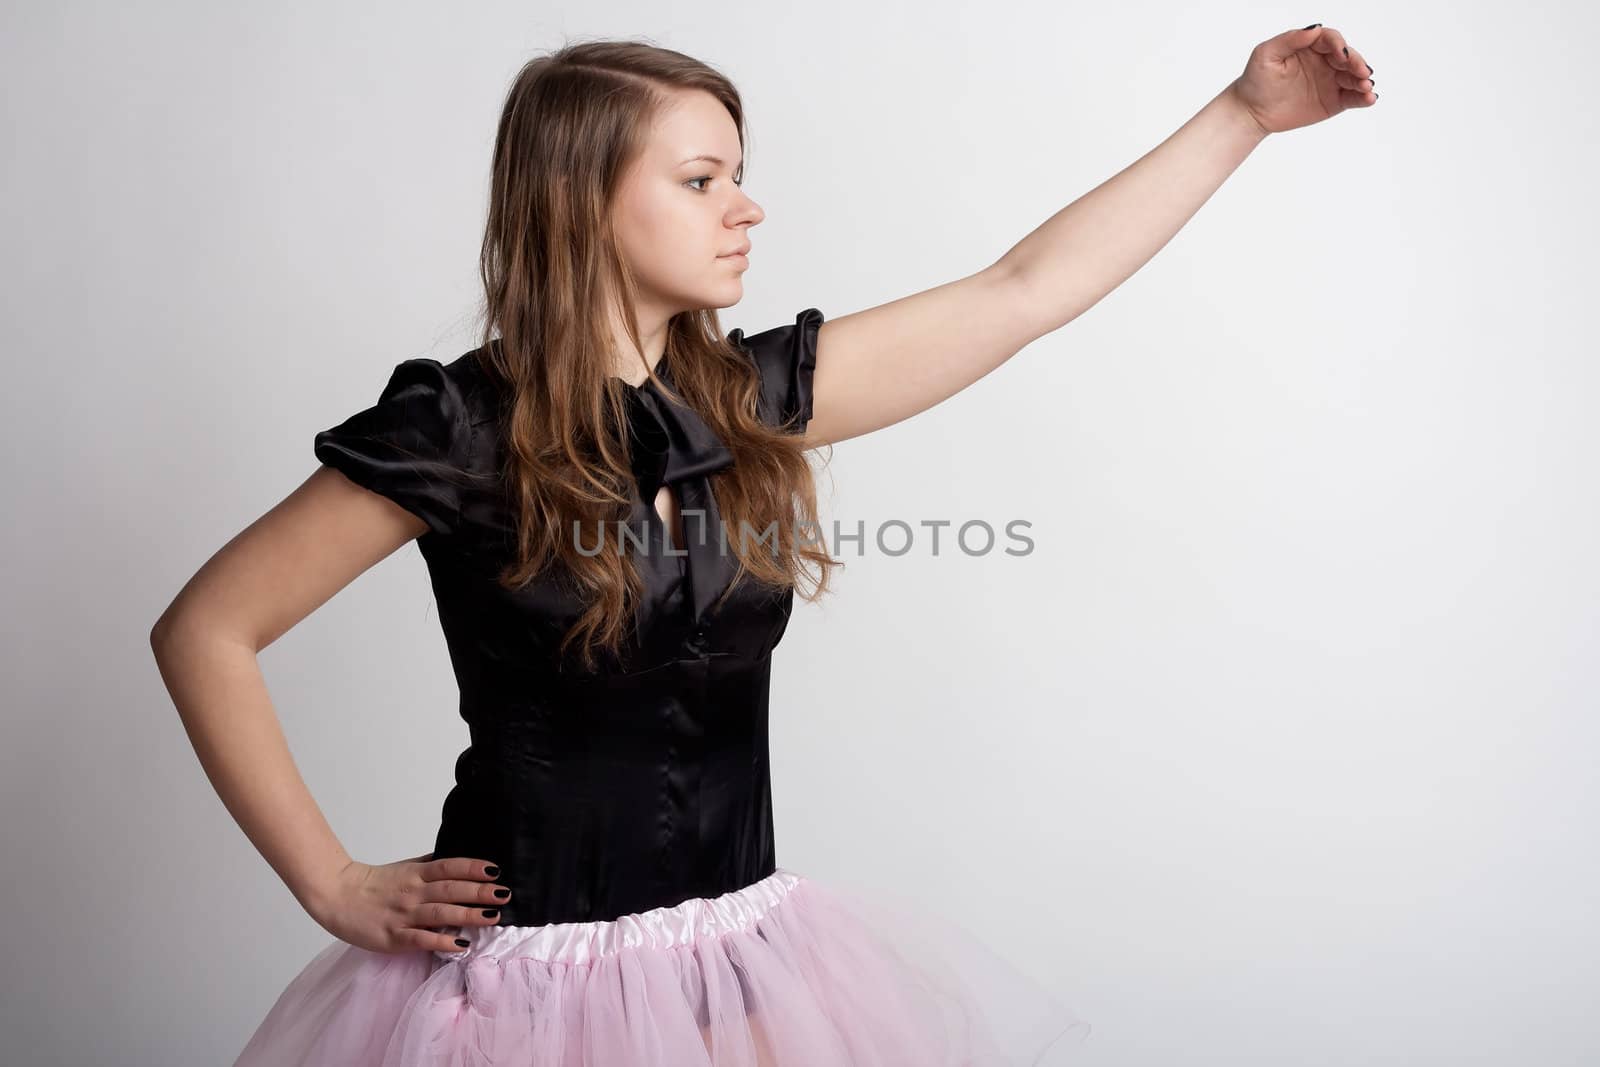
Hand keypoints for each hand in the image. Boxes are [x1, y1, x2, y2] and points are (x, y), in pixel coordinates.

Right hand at [308, 851, 509, 954]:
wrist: (336, 896)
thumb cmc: (375, 884)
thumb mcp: (405, 868)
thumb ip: (431, 865)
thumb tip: (460, 859)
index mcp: (416, 874)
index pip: (449, 867)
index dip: (473, 867)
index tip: (496, 870)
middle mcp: (413, 892)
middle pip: (450, 889)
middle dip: (479, 892)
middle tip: (504, 894)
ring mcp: (403, 915)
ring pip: (440, 913)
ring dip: (468, 915)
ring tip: (492, 917)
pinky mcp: (393, 937)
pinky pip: (420, 939)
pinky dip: (442, 941)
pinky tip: (461, 944)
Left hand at [1227, 23, 1377, 136]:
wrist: (1251, 111)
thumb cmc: (1256, 79)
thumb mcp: (1266, 54)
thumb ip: (1290, 39)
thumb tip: (1315, 29)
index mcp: (1311, 46)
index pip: (1331, 40)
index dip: (1339, 45)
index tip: (1341, 55)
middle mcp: (1325, 61)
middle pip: (1348, 57)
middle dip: (1357, 63)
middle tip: (1362, 72)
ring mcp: (1331, 81)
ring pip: (1353, 77)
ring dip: (1363, 80)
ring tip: (1367, 87)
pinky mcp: (1333, 101)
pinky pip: (1352, 98)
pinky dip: (1363, 98)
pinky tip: (1370, 99)